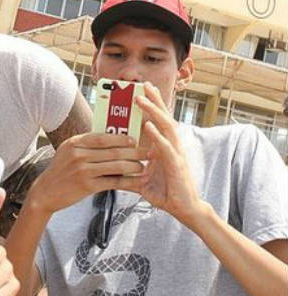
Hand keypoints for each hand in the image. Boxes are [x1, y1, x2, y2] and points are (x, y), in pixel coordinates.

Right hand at [27, 133, 147, 214]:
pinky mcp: (87, 186)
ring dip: (133, 167)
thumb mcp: (69, 151)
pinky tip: (137, 183)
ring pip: (115, 166)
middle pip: (113, 151)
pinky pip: (113, 182)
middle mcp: (78, 154)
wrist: (46, 192)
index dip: (121, 138)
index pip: (103, 137)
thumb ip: (87, 144)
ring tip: (144, 167)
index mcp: (75, 142)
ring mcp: (82, 170)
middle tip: (148, 152)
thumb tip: (113, 138)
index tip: (135, 139)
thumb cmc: (61, 170)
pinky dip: (128, 182)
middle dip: (134, 152)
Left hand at [135, 82, 205, 225]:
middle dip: (154, 101)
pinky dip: (157, 136)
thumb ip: (130, 171)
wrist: (183, 210)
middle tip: (144, 85)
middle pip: (164, 118)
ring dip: (153, 112)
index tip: (142, 91)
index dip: (152, 106)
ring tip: (141, 100)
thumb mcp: (143, 179)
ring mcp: (176, 154)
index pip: (158, 121)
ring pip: (166, 127)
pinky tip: (148, 127)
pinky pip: (166, 148)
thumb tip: (112, 169)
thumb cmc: (166, 193)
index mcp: (165, 147)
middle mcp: (172, 146)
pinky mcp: (176, 166)